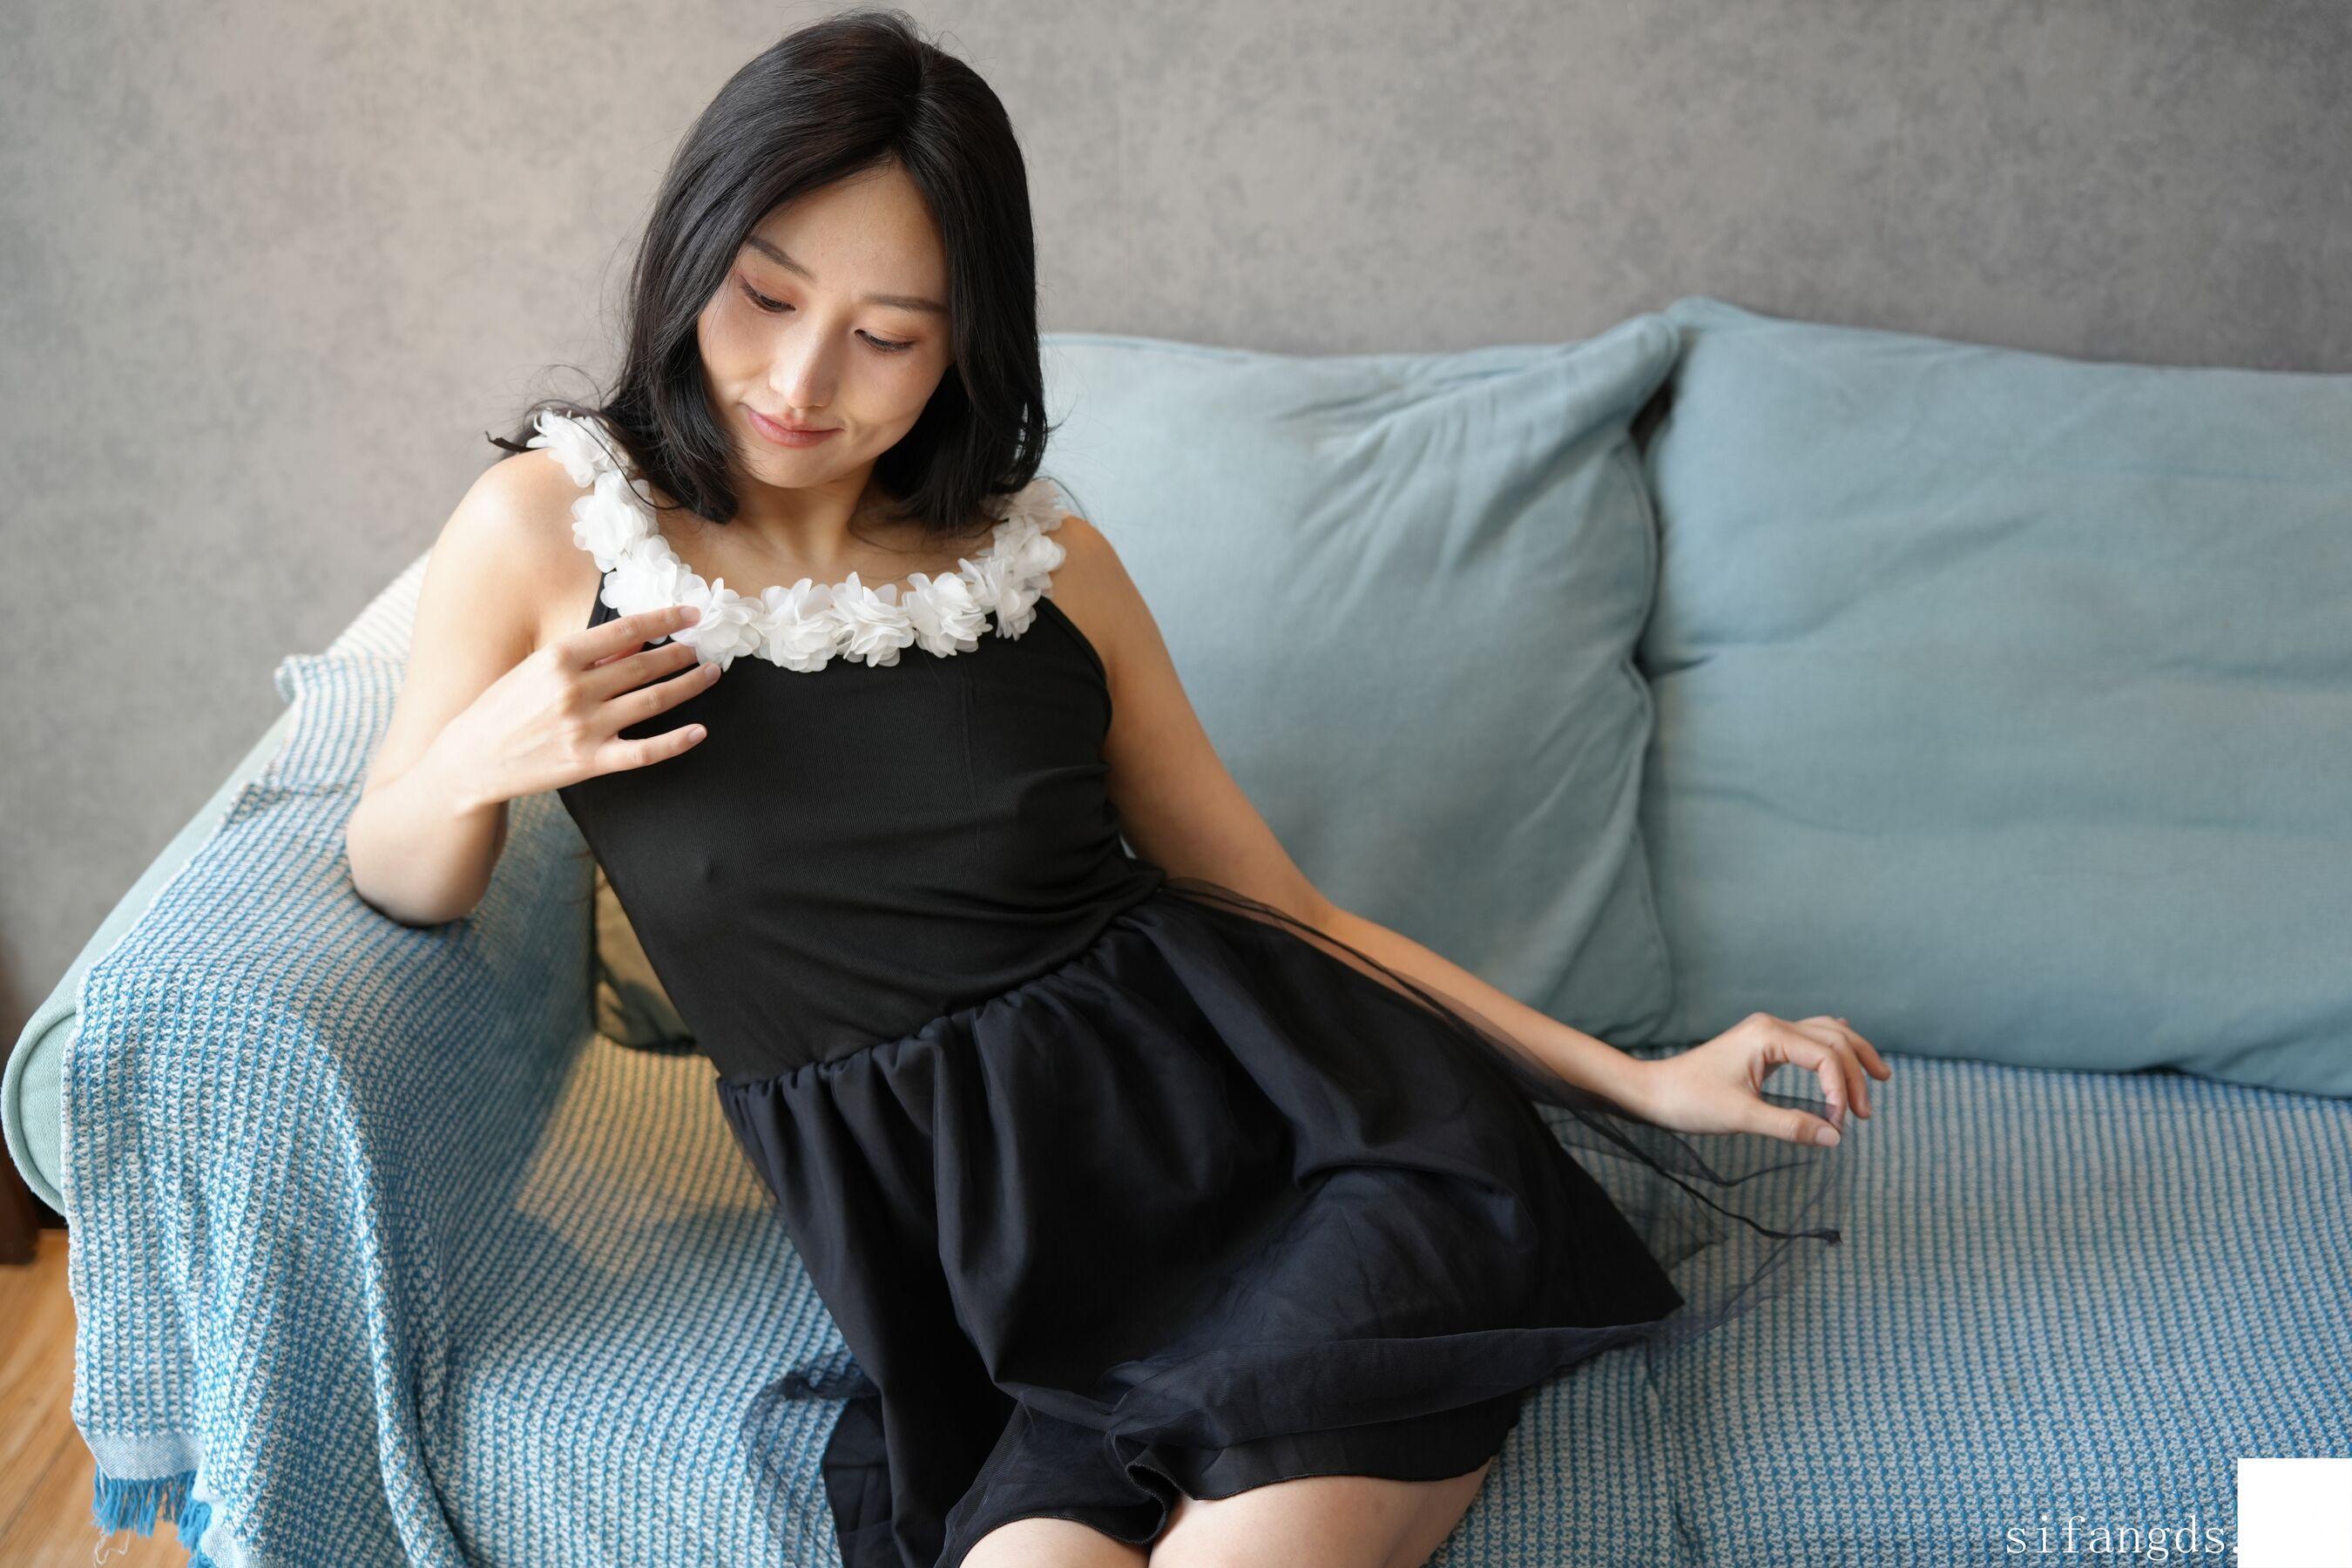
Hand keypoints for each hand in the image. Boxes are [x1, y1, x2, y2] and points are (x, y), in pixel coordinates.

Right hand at [423, 604, 718, 812]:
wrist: (468, 760)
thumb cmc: (502, 709)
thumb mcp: (535, 669)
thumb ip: (585, 656)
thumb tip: (634, 639)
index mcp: (558, 658)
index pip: (625, 629)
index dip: (665, 619)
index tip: (690, 614)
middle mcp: (574, 689)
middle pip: (644, 664)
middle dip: (681, 652)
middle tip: (705, 646)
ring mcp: (584, 727)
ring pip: (653, 701)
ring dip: (688, 685)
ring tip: (710, 673)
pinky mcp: (589, 761)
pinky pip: (644, 751)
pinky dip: (676, 741)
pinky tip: (700, 731)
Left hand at [1619, 1012, 1890, 1146]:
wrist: (1654, 1092)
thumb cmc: (1690, 1101)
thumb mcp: (1742, 1117)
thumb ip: (1790, 1126)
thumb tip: (1836, 1138)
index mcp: (1768, 1034)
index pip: (1825, 1055)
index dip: (1841, 1091)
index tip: (1840, 1125)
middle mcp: (1771, 1025)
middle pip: (1834, 1038)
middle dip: (1856, 1074)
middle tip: (1866, 1113)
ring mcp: (1768, 1031)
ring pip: (1826, 1033)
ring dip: (1852, 1057)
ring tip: (1880, 1079)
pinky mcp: (1764, 1044)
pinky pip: (1810, 1038)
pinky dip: (1833, 1050)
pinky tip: (1845, 1059)